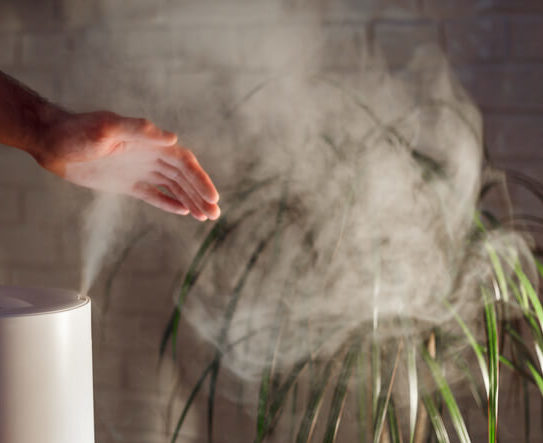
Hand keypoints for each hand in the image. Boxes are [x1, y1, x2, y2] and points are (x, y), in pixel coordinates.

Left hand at [36, 111, 219, 220]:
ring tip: (205, 218)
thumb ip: (139, 131)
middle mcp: (148, 156)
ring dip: (190, 201)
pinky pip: (153, 195)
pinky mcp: (126, 183)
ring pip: (172, 188)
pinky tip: (183, 212)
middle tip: (216, 215)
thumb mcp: (107, 128)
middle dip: (201, 195)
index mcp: (149, 143)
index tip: (213, 197)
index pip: (183, 163)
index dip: (200, 179)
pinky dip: (169, 203)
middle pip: (183, 178)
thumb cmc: (76, 131)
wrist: (51, 142)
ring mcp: (138, 170)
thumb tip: (174, 139)